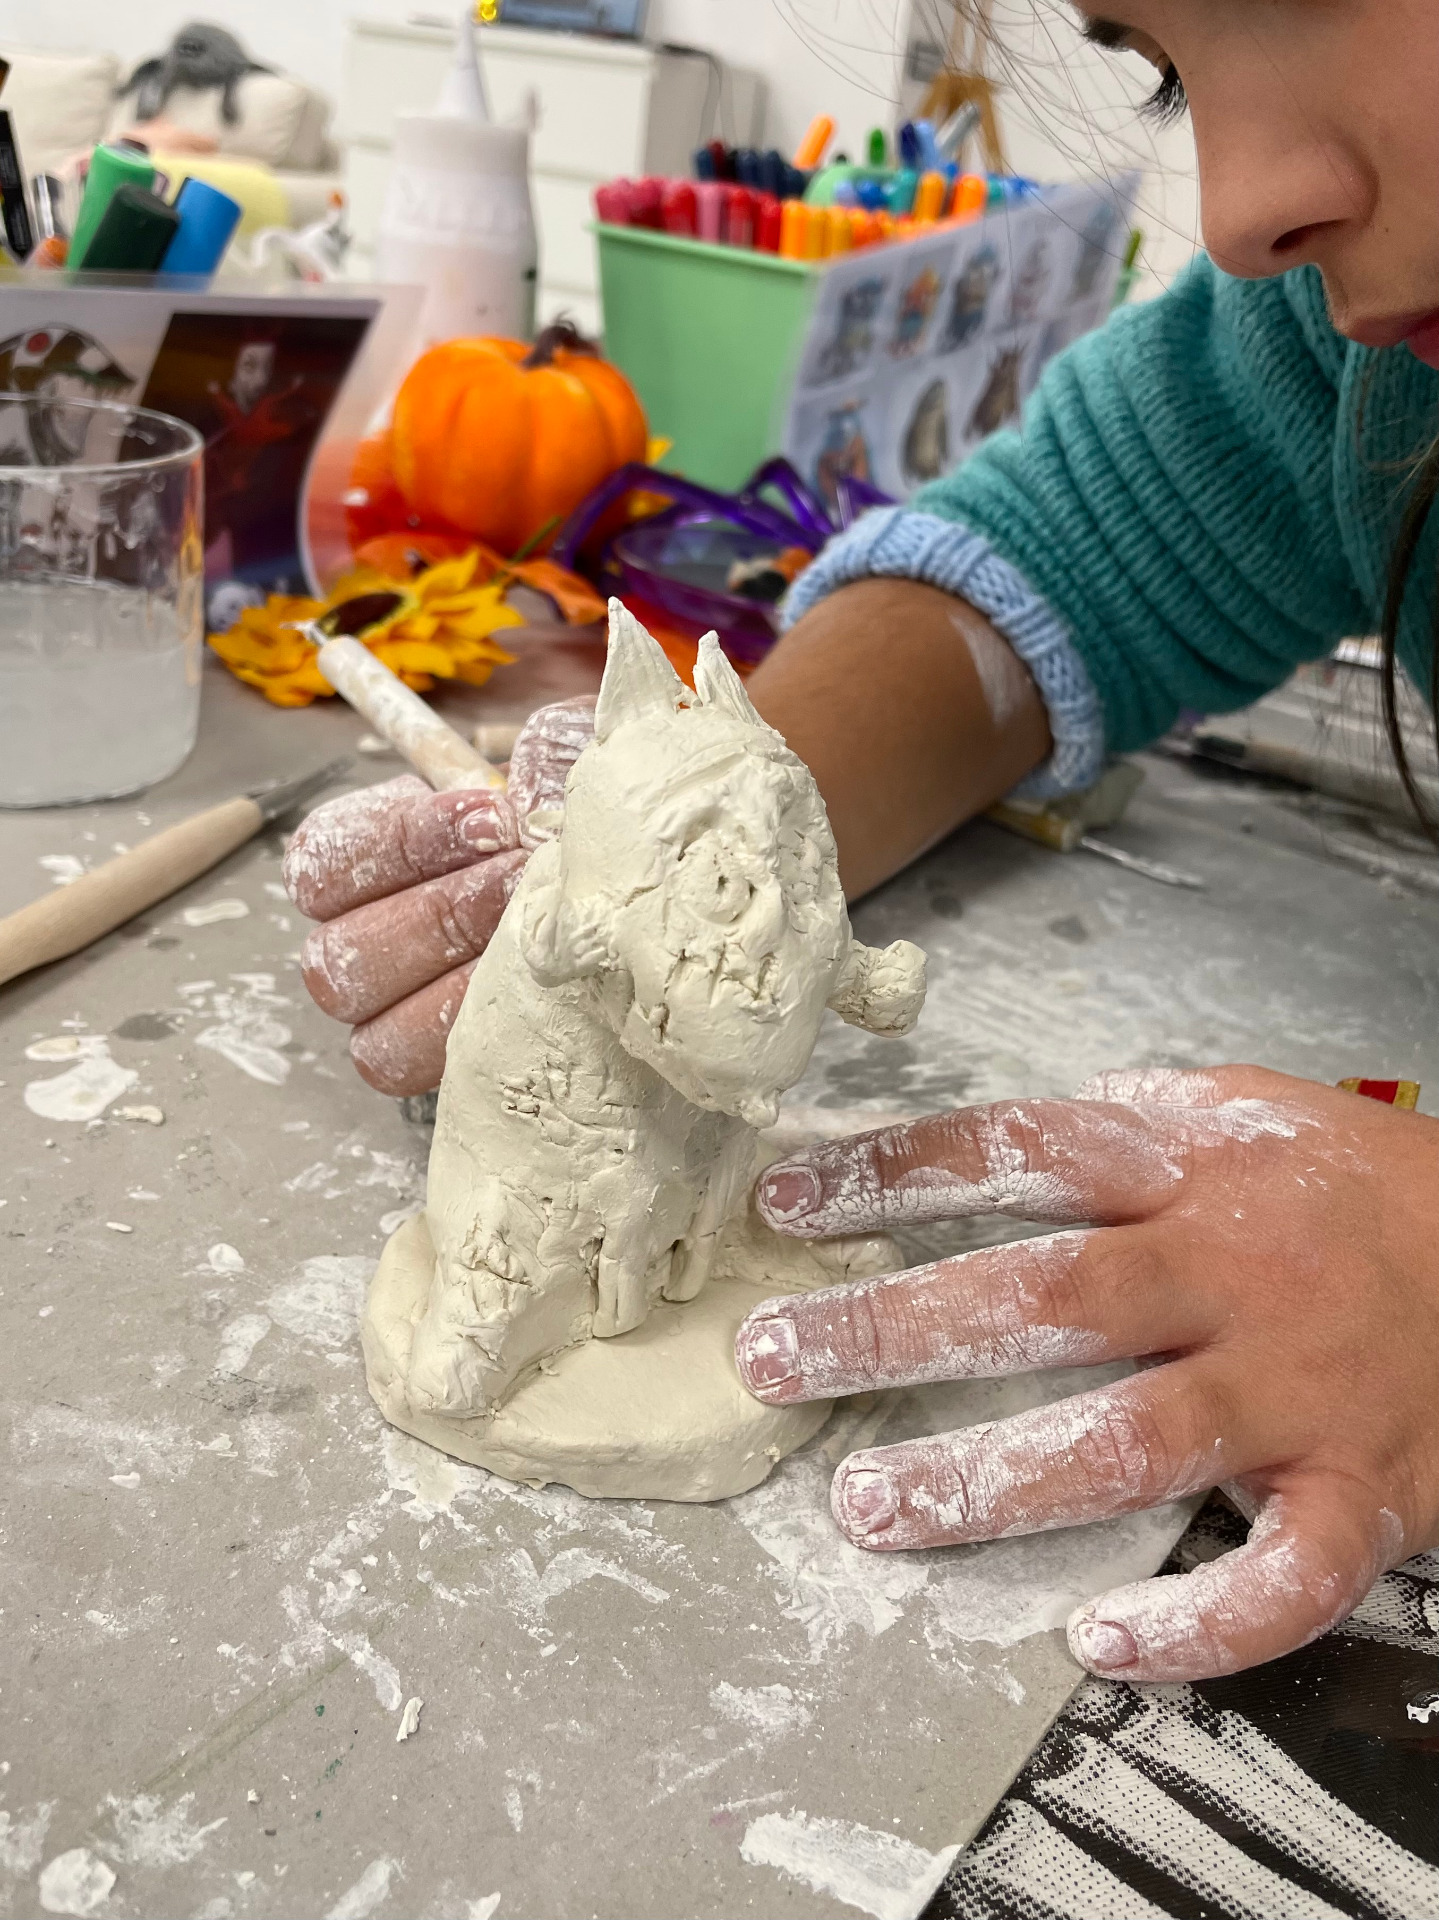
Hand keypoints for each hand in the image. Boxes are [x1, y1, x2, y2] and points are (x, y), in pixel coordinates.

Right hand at [283, 697, 595, 1094]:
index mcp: (368, 861)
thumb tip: (535, 784)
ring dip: (461, 987)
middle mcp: (369, 945)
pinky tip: (557, 1001)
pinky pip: (439, 1079)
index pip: (325, 860)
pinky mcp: (457, 1071)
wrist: (660, 910)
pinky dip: (495, 1041)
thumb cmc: (590, 824)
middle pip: (340, 957)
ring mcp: (404, 1018)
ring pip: (377, 1035)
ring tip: (542, 949)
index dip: (400, 841)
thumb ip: (549, 754)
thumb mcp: (578, 765)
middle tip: (520, 886)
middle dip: (439, 917)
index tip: (493, 817)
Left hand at [733, 1067, 1438, 1682]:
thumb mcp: (1240, 1111)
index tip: (783, 1206)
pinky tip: (1104, 1639)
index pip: (1015, 1155)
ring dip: (995, 1479)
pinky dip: (1201, 1622)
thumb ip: (1115, 1127)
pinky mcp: (1364, 1492)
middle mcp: (1234, 1274)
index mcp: (1190, 1171)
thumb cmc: (1354, 1189)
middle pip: (1048, 1298)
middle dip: (898, 1329)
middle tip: (775, 1359)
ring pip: (1136, 1440)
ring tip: (877, 1505)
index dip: (891, 1176)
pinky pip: (1284, 1576)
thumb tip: (983, 1143)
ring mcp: (1298, 1389)